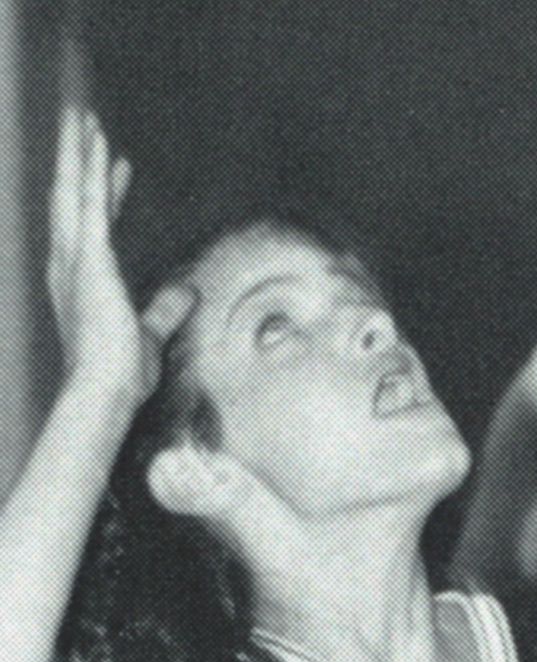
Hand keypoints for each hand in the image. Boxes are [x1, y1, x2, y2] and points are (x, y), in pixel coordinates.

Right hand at [46, 106, 194, 412]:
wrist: (103, 391)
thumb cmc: (121, 376)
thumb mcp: (149, 335)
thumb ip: (165, 311)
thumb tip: (188, 293)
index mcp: (81, 282)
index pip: (93, 227)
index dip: (104, 195)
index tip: (116, 169)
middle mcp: (69, 264)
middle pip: (71, 198)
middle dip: (77, 160)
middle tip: (82, 124)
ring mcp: (75, 258)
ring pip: (73, 190)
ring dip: (79, 152)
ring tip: (83, 116)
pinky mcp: (88, 258)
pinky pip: (89, 201)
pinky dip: (91, 169)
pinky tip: (98, 142)